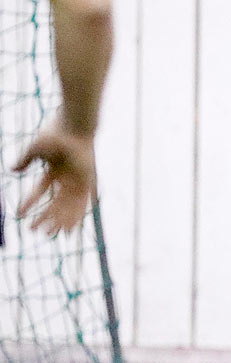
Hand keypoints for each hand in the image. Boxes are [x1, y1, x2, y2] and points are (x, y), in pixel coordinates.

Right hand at [13, 118, 96, 234]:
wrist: (75, 128)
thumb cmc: (56, 134)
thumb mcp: (36, 149)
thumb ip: (25, 161)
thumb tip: (12, 170)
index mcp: (55, 170)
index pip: (40, 191)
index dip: (29, 203)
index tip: (19, 215)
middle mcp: (67, 178)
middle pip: (55, 203)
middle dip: (44, 217)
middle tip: (34, 231)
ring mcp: (78, 181)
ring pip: (67, 207)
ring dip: (58, 221)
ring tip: (49, 234)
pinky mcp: (87, 183)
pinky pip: (82, 204)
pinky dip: (75, 217)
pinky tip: (69, 228)